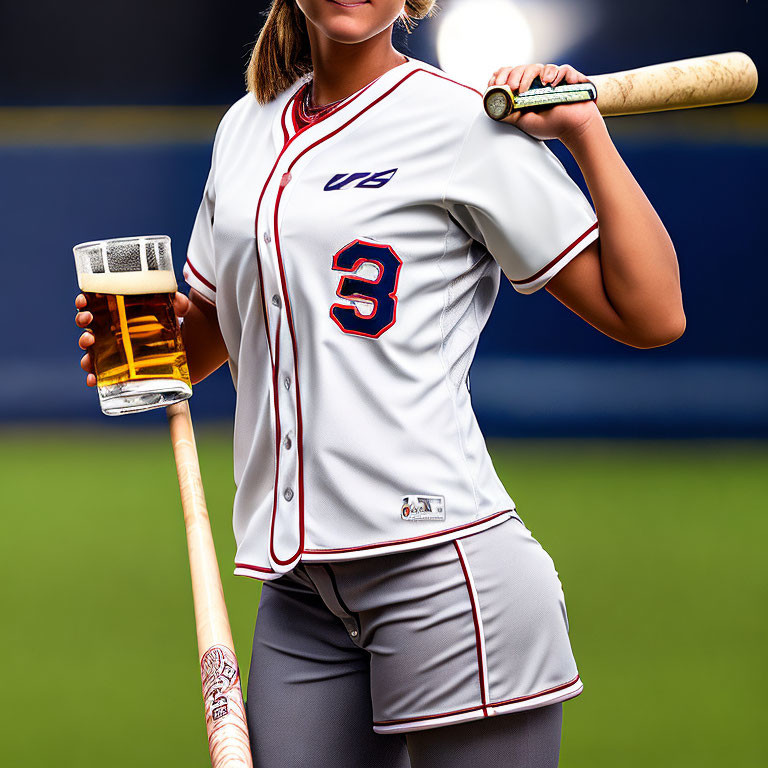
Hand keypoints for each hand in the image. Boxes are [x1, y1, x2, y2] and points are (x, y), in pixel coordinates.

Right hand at [75, 291, 189, 387]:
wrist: (190, 350)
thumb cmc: (175, 325)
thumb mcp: (179, 311)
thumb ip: (180, 304)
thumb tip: (179, 300)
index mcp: (120, 313)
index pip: (95, 304)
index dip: (84, 301)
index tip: (82, 300)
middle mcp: (113, 331)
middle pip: (88, 325)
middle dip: (82, 321)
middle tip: (88, 319)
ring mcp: (115, 351)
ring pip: (91, 350)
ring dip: (84, 347)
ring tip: (89, 342)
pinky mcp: (122, 370)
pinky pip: (102, 375)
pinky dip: (94, 377)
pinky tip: (94, 379)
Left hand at [488, 63, 603, 143]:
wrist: (574, 129)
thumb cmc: (551, 126)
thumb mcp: (523, 122)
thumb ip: (509, 114)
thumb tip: (492, 108)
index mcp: (527, 92)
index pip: (512, 75)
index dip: (502, 75)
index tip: (496, 83)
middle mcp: (538, 83)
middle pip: (522, 68)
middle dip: (513, 75)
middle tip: (511, 87)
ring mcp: (552, 79)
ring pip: (537, 67)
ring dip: (529, 75)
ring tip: (527, 89)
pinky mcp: (568, 78)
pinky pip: (561, 68)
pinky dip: (555, 74)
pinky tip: (550, 84)